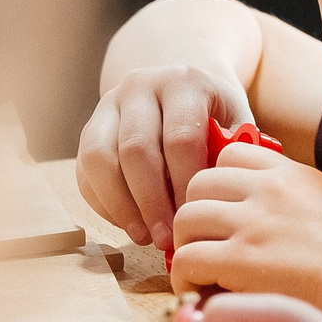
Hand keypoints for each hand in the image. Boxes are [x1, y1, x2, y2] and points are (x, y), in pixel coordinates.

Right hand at [79, 63, 251, 252]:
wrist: (181, 87)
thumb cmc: (215, 115)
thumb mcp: (235, 123)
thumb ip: (232, 156)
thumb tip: (223, 201)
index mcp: (183, 83)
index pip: (180, 138)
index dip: (184, 185)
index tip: (193, 218)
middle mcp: (141, 87)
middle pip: (136, 150)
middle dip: (150, 202)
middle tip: (165, 239)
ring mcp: (109, 105)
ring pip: (101, 158)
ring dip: (121, 206)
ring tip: (144, 237)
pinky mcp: (90, 127)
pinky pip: (86, 169)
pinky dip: (104, 202)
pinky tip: (128, 223)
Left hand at [170, 146, 321, 312]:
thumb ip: (294, 199)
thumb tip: (263, 214)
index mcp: (290, 172)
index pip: (230, 154)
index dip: (218, 185)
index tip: (222, 212)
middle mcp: (267, 188)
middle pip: (198, 183)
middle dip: (196, 215)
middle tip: (205, 244)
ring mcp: (253, 222)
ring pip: (186, 218)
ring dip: (187, 245)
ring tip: (200, 271)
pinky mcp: (241, 259)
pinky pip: (186, 258)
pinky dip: (184, 277)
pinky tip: (199, 291)